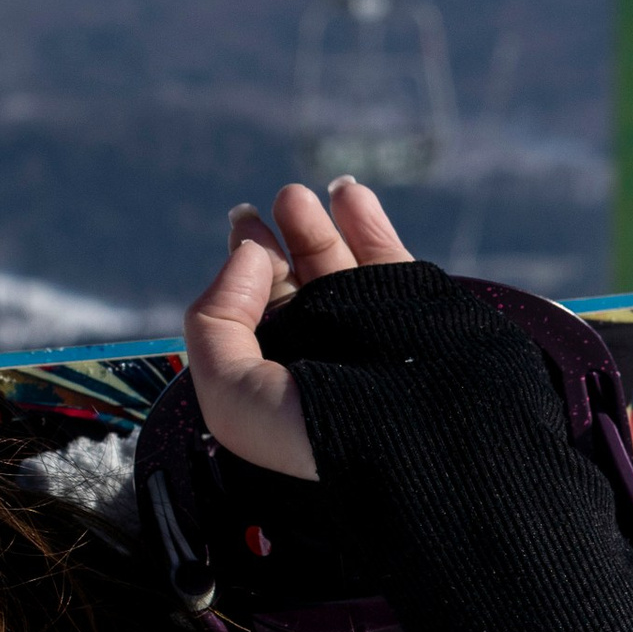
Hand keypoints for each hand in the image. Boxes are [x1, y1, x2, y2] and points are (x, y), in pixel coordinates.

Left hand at [182, 178, 412, 483]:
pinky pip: (388, 258)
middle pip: (296, 285)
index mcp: (281, 380)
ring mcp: (372, 330)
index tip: (244, 227)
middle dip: (279, 240)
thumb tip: (250, 255)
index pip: (256, 315)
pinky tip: (348, 192)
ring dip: (316, 225)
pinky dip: (367, 222)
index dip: (244, 267)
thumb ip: (216, 320)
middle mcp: (326, 354)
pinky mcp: (416, 309)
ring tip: (296, 195)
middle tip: (261, 207)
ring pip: (340, 266)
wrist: (416, 440)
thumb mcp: (229, 391)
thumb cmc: (316, 430)